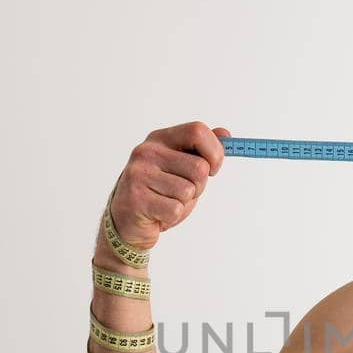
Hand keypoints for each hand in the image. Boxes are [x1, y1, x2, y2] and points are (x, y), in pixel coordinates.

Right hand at [103, 121, 230, 253]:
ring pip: (188, 191)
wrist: (127, 221)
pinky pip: (176, 209)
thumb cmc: (159, 193)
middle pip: (199, 167)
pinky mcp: (137, 198)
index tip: (213, 168)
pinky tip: (158, 213)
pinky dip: (173, 217)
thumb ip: (200, 150)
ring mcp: (139, 174)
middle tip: (181, 192)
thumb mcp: (181, 167)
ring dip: (184, 203)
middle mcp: (147, 152)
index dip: (215, 152)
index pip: (197, 131)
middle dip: (199, 186)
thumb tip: (225, 134)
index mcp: (160, 139)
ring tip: (166, 202)